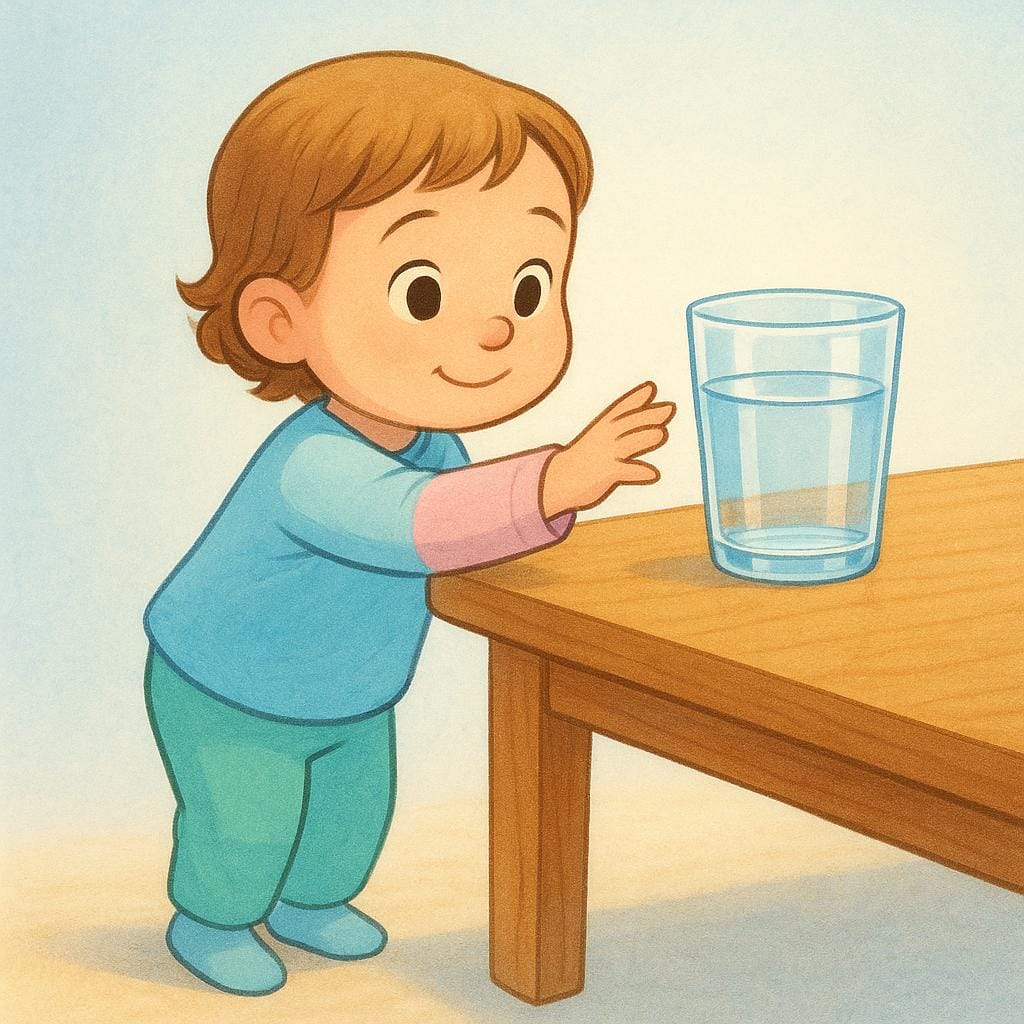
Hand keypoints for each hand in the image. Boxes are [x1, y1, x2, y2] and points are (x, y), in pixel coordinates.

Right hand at [542, 381, 674, 517]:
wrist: (558, 480)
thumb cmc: (584, 458)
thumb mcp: (598, 439)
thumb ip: (621, 431)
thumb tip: (653, 426)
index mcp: (602, 428)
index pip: (621, 410)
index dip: (636, 398)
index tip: (651, 388)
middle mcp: (605, 439)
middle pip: (630, 424)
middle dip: (649, 416)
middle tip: (669, 408)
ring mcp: (606, 455)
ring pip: (629, 443)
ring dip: (645, 437)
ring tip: (661, 433)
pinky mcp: (606, 473)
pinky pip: (625, 471)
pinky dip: (639, 472)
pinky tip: (653, 474)